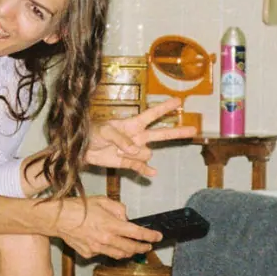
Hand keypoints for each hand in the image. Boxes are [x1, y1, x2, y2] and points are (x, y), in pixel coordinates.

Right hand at [52, 195, 162, 260]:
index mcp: (112, 224)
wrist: (57, 218)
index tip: (157, 237)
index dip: (150, 236)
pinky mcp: (88, 253)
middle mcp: (106, 239)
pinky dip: (109, 250)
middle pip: (131, 248)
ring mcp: (97, 248)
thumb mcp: (102, 200)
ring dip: (128, 252)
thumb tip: (126, 218)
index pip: (137, 233)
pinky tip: (107, 244)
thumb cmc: (78, 207)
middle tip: (147, 246)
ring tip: (132, 248)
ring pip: (119, 255)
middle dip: (142, 248)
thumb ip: (118, 208)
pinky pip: (103, 254)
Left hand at [84, 98, 198, 178]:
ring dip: (134, 154)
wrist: (82, 150)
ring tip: (117, 151)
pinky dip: (145, 170)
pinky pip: (140, 167)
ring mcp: (134, 150)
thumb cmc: (92, 133)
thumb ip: (120, 138)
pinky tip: (152, 174)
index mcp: (132, 124)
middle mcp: (137, 136)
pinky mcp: (128, 163)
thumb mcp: (104, 131)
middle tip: (194, 129)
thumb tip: (134, 150)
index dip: (165, 107)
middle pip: (162, 134)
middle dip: (178, 132)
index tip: (179, 101)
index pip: (152, 115)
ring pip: (147, 154)